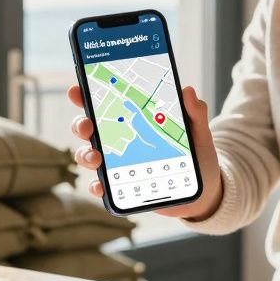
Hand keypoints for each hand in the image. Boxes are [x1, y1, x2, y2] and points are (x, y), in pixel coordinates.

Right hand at [66, 84, 223, 220]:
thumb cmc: (197, 156)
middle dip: (81, 125)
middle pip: (89, 129)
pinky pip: (102, 186)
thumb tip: (188, 91)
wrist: (203, 190)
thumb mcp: (198, 132)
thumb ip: (194, 112)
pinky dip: (96, 185)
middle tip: (87, 126)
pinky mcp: (122, 186)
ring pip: (89, 156)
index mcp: (134, 120)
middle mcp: (120, 140)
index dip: (86, 96)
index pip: (105, 104)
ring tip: (96, 158)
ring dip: (86, 155)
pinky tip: (100, 185)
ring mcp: (118, 164)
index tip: (77, 90)